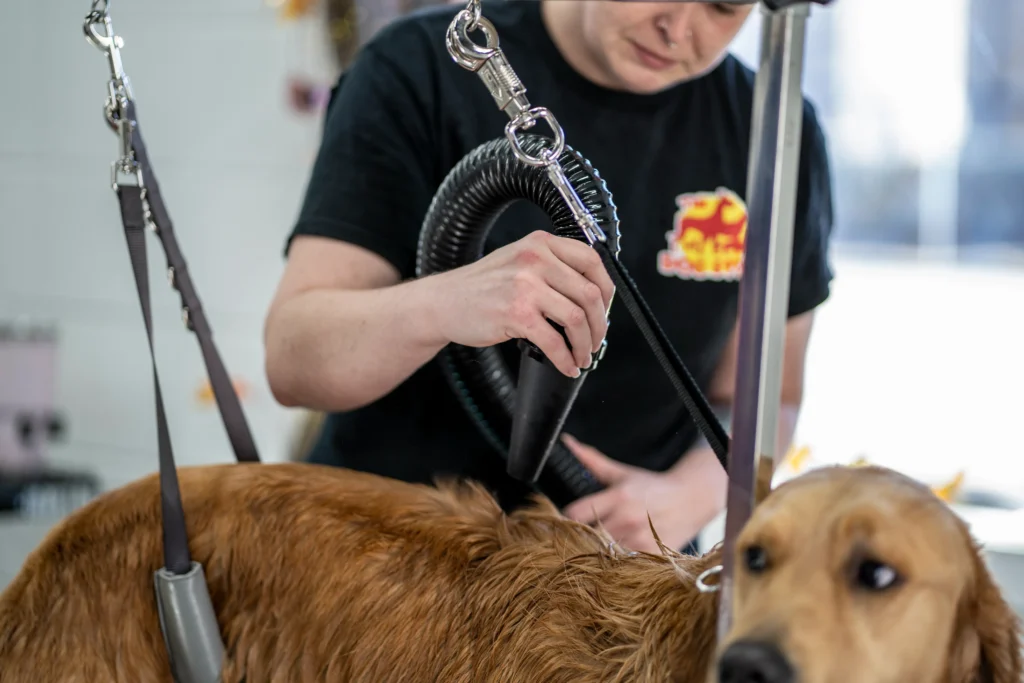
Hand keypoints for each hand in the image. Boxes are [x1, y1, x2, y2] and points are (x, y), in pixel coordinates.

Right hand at [425, 230, 614, 377]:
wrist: (443, 301)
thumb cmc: (482, 286)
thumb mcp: (518, 260)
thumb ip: (551, 267)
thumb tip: (592, 298)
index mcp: (541, 244)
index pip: (592, 261)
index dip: (607, 291)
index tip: (604, 310)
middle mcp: (536, 259)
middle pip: (589, 293)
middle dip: (599, 325)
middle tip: (594, 342)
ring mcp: (526, 286)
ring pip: (577, 319)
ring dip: (585, 345)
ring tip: (582, 356)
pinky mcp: (516, 314)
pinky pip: (554, 342)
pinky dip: (566, 359)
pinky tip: (566, 366)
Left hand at [561, 434, 725, 553]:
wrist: (691, 500)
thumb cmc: (652, 486)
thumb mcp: (621, 473)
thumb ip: (592, 460)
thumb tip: (567, 442)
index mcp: (618, 496)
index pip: (576, 514)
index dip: (566, 518)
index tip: (567, 520)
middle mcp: (628, 519)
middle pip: (587, 537)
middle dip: (581, 538)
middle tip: (580, 537)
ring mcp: (641, 540)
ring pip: (604, 554)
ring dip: (599, 552)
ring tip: (599, 547)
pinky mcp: (652, 556)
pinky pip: (625, 566)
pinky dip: (619, 563)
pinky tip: (618, 556)